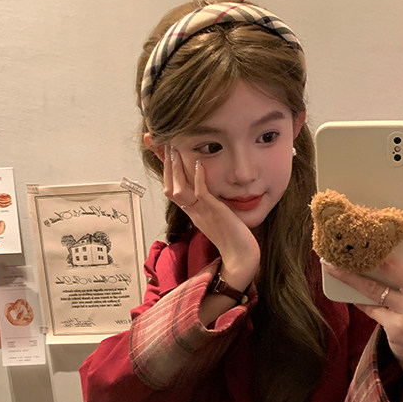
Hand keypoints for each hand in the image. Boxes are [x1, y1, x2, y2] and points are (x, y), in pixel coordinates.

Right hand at [163, 146, 259, 288]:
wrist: (240, 257)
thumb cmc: (234, 238)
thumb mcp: (217, 216)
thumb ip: (210, 203)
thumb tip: (210, 189)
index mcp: (192, 212)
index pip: (172, 188)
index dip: (165, 170)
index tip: (163, 151)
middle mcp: (193, 211)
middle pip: (169, 187)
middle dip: (165, 164)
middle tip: (162, 143)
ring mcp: (202, 212)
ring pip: (179, 189)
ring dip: (176, 168)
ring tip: (175, 149)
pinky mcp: (215, 212)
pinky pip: (201, 193)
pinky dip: (197, 178)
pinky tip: (198, 163)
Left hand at [322, 190, 402, 398]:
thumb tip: (389, 243)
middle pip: (394, 264)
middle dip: (368, 248)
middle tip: (348, 232)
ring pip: (374, 285)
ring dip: (349, 273)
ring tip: (330, 261)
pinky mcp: (397, 326)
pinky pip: (369, 305)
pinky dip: (355, 295)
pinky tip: (341, 285)